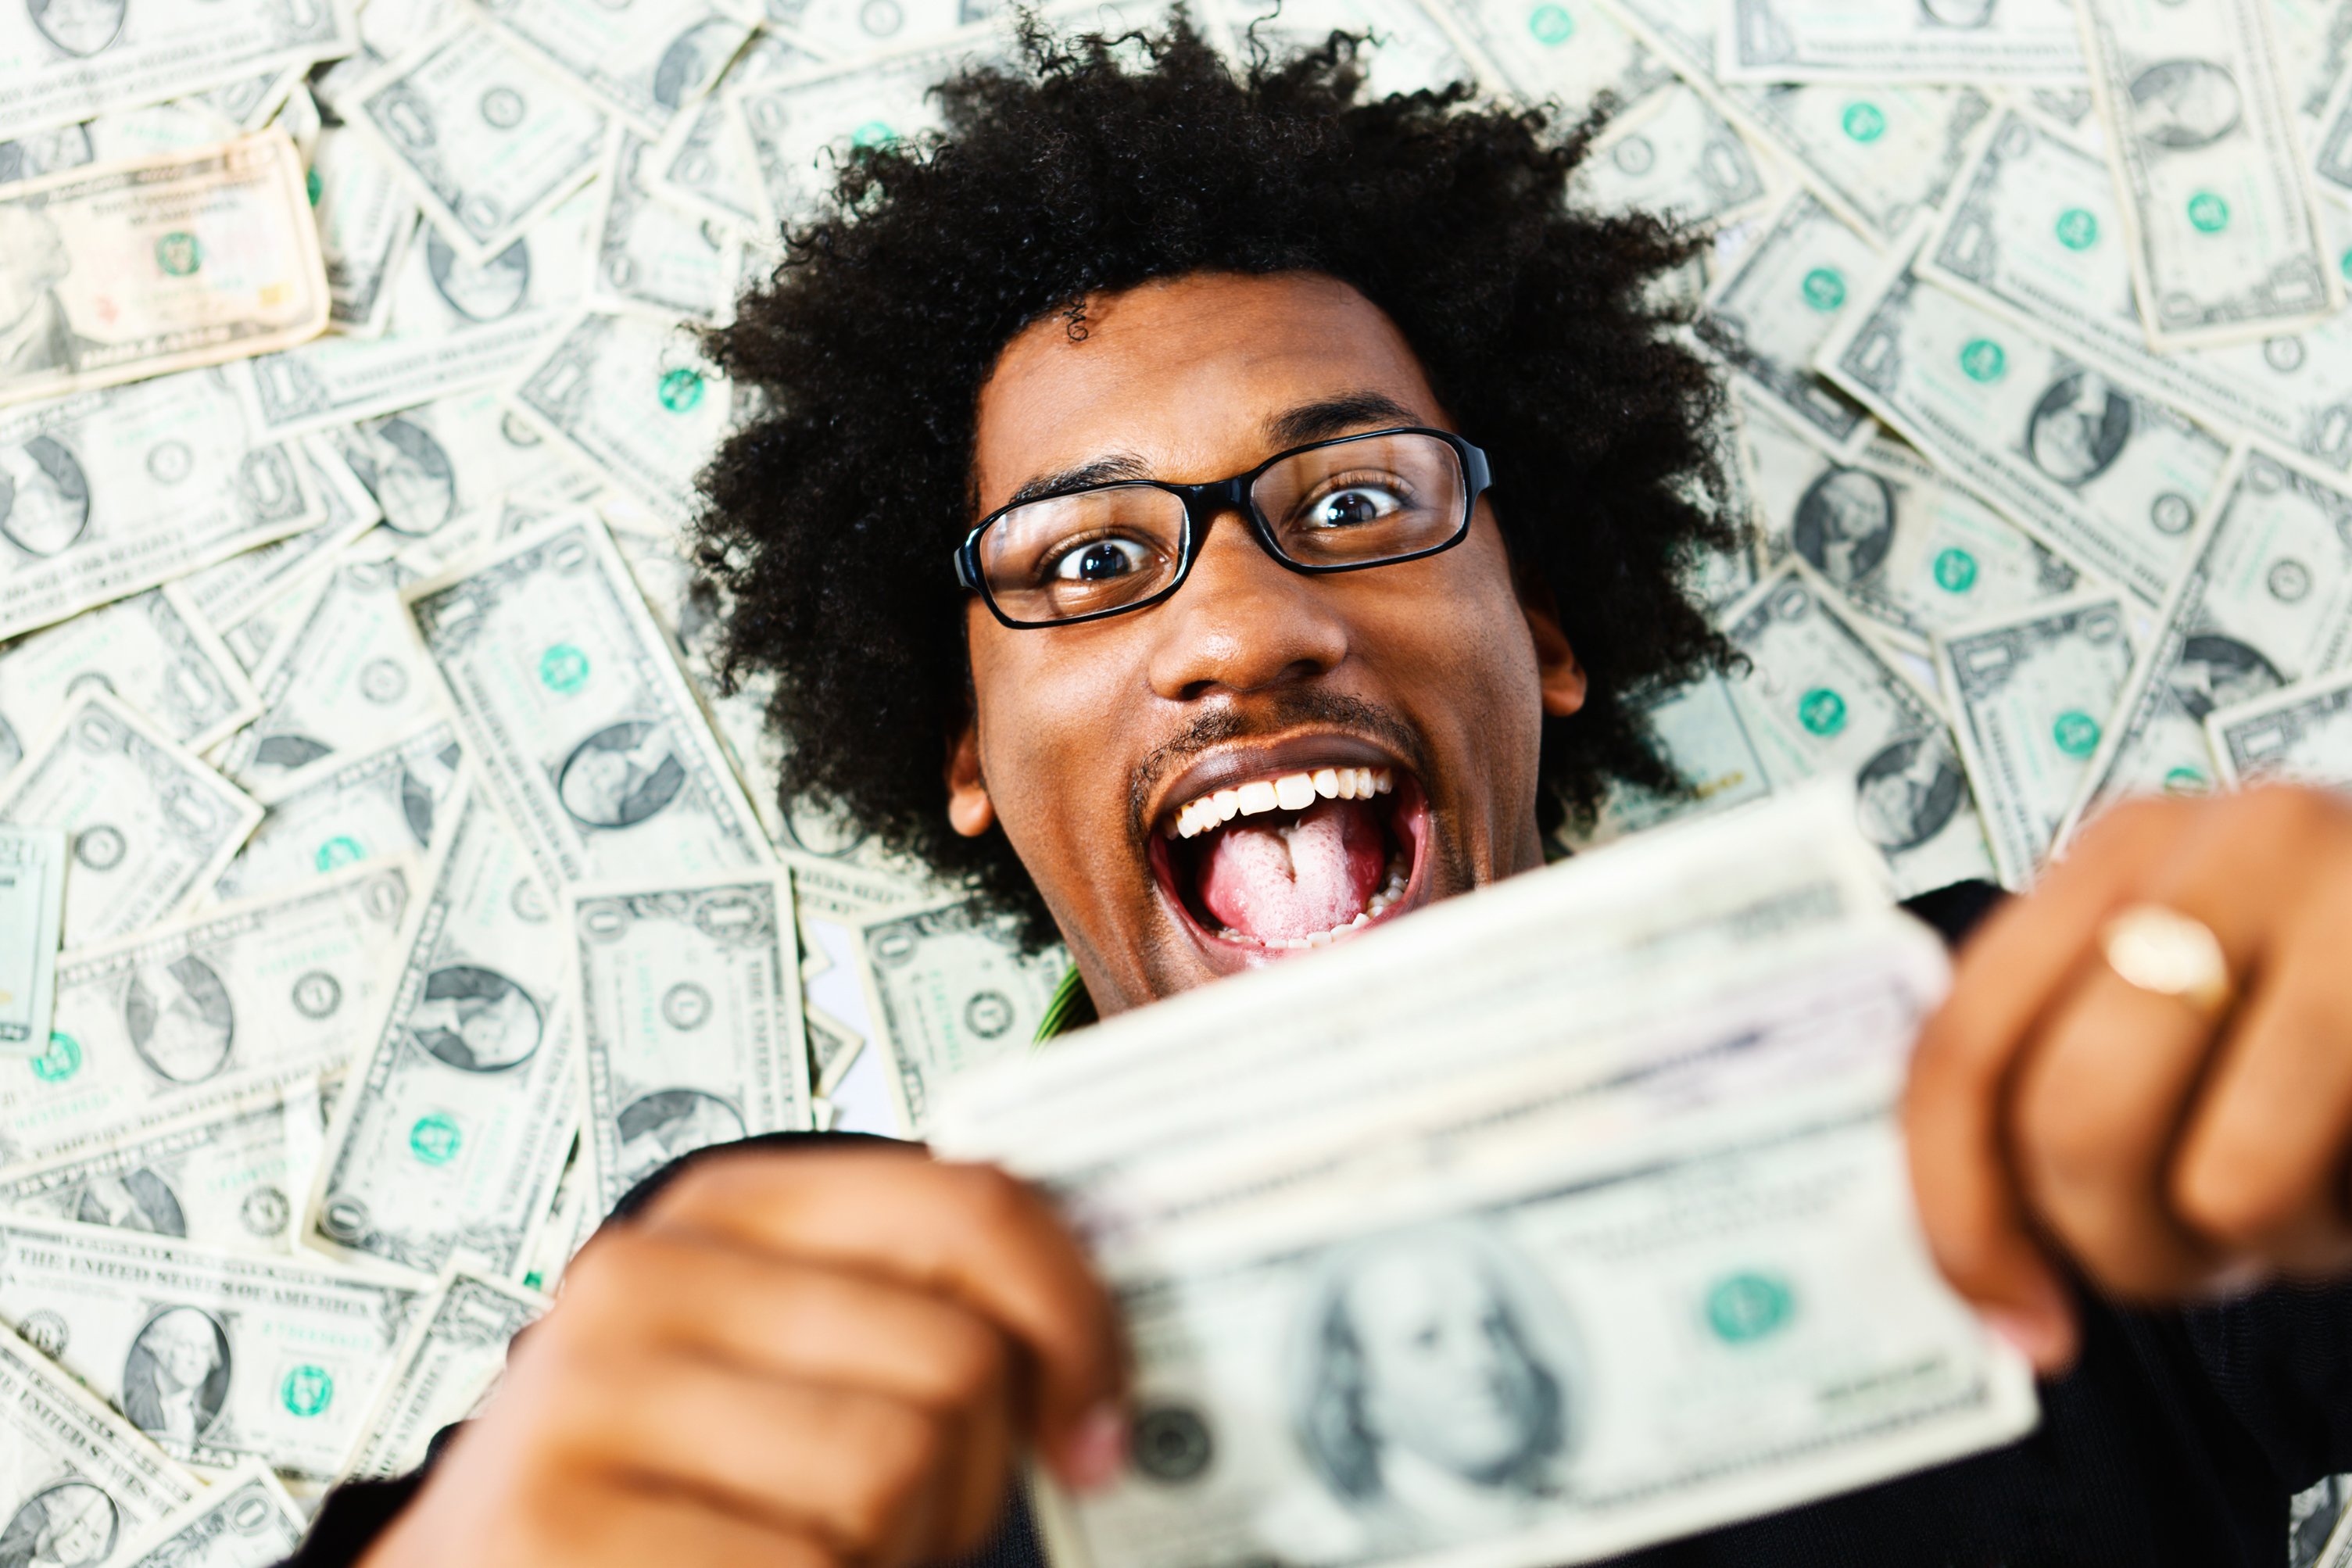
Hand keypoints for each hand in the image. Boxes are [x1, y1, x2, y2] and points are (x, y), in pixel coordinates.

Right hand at [358, 1148, 1126, 1567]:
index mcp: (722, 1211)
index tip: (1096, 1413)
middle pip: (955, 1360)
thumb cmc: (666, 1493)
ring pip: (892, 1468)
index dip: (1076, 1318)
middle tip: (904, 1524)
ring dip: (894, 1549)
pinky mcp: (552, 1519)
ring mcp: (583, 1397)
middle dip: (971, 1477)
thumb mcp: (783, 1368)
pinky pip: (811, 1565)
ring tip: (813, 1554)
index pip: (970, 1206)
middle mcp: (643, 1279)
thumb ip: (904, 1320)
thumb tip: (1092, 1357)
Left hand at [1905, 784, 2351, 1373]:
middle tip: (2192, 1261)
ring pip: (2224, 1184)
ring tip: (2318, 1197)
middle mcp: (2229, 850)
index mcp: (2125, 853)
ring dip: (2267, 1247)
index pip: (1964, 1043)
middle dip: (2121, 1243)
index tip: (2010, 1313)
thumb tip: (1982, 1254)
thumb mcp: (2195, 994)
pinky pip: (2339, 1194)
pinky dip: (2350, 1230)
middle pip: (2077, 1117)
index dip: (1961, 1208)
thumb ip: (2074, 1064)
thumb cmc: (2351, 1000)